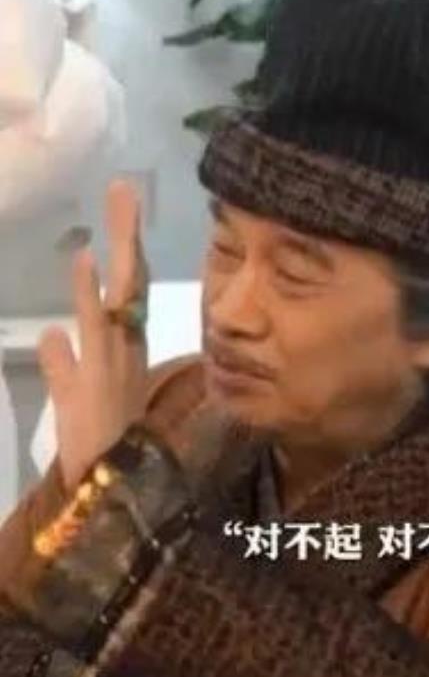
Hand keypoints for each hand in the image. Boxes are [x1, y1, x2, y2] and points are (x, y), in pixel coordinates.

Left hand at [38, 180, 149, 491]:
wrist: (106, 489)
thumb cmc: (96, 446)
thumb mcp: (73, 395)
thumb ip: (61, 363)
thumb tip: (51, 332)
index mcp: (125, 348)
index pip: (128, 288)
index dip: (128, 248)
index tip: (124, 209)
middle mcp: (124, 347)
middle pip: (129, 279)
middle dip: (127, 232)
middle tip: (124, 186)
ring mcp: (112, 359)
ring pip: (117, 295)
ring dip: (117, 249)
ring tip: (115, 203)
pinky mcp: (96, 377)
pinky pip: (91, 329)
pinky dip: (88, 294)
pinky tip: (84, 260)